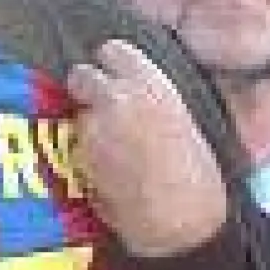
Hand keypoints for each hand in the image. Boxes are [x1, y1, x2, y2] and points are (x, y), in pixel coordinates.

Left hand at [67, 39, 228, 257]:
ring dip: (84, 125)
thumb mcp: (182, 122)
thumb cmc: (195, 176)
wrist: (179, 219)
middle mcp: (118, 97)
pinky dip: (81, 153)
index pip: (113, 51)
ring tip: (108, 148)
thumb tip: (128, 93)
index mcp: (153, 84)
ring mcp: (93, 126)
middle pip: (79, 75)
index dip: (108, 65)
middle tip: (95, 107)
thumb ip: (151, 101)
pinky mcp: (78, 156)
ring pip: (75, 114)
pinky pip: (73, 145)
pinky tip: (103, 169)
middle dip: (83, 89)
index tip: (109, 76)